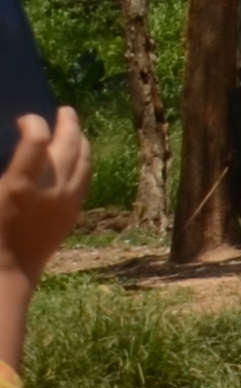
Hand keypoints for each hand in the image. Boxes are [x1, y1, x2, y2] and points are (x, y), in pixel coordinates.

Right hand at [2, 106, 89, 281]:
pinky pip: (85, 179)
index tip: (26, 120)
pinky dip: (83, 163)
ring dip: (80, 140)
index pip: (36, 140)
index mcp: (19, 186)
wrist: (4, 276)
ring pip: (83, 160)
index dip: (33, 123)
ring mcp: (66, 202)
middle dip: (67, 123)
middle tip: (64, 110)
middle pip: (68, 144)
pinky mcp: (73, 214)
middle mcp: (50, 190)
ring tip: (74, 129)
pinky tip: (77, 159)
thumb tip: (17, 155)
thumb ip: (5, 171)